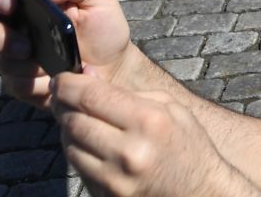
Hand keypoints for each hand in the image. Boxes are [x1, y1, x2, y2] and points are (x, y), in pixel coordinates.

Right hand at [0, 0, 135, 108]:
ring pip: (0, 61)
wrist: (115, 68)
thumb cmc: (104, 28)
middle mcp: (17, 28)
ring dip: (23, 65)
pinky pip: (15, 85)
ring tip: (49, 67)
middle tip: (26, 47)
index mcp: (31, 2)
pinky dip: (34, 84)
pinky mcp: (23, 84)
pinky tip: (52, 81)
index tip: (12, 4)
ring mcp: (17, 58)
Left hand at [52, 74, 244, 196]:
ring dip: (67, 129)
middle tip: (62, 96)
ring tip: (76, 118)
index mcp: (148, 122)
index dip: (68, 85)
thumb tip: (87, 76)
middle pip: (74, 122)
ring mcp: (116, 180)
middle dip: (62, 105)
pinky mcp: (107, 196)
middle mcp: (129, 152)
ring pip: (70, 147)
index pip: (91, 97)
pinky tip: (88, 142)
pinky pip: (78, 169)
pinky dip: (77, 152)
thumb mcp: (169, 107)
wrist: (199, 193)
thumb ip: (128, 92)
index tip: (61, 79)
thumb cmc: (187, 146)